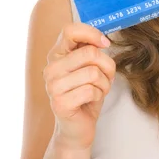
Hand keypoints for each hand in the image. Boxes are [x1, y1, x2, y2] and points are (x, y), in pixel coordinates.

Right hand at [44, 23, 116, 150]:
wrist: (77, 128)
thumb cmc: (87, 94)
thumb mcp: (90, 67)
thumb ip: (91, 50)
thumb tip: (103, 39)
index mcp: (57, 54)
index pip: (70, 30)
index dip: (92, 33)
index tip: (105, 43)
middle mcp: (51, 68)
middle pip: (90, 53)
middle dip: (107, 66)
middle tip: (105, 77)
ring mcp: (53, 86)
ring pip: (93, 72)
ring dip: (104, 83)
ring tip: (98, 90)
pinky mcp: (59, 103)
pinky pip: (91, 90)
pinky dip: (99, 95)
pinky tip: (91, 100)